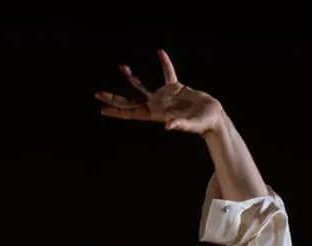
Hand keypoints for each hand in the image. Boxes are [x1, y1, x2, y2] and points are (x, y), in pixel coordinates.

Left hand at [97, 50, 224, 137]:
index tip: (102, 110)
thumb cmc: (202, 123)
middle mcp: (156, 105)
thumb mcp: (190, 125)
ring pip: (143, 86)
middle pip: (131, 101)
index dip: (117, 112)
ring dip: (132, 78)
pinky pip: (167, 73)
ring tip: (122, 67)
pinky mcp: (175, 88)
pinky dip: (165, 64)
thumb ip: (179, 125)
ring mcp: (164, 96)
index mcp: (156, 114)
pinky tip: (160, 53)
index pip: (132, 113)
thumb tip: (168, 126)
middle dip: (115, 98)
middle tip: (98, 94)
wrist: (213, 116)